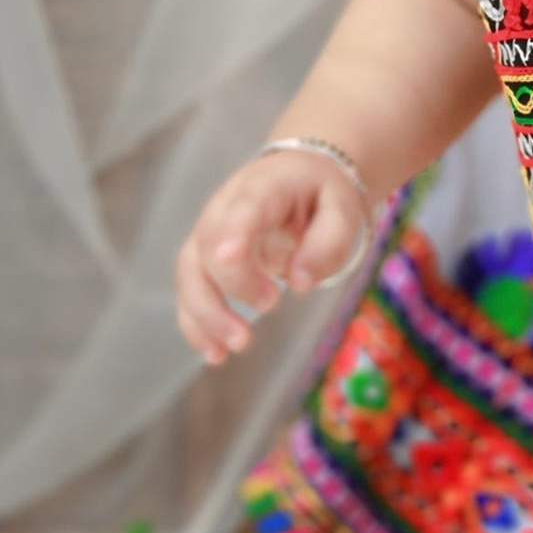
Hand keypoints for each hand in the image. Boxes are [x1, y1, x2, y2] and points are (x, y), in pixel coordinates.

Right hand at [174, 153, 369, 365]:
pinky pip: (190, 293)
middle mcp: (225, 209)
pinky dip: (197, 325)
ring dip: (205, 314)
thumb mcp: (343, 208)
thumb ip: (329, 242)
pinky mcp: (205, 261)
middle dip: (231, 283)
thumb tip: (300, 284)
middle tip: (271, 304)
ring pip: (189, 273)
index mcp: (264, 188)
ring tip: (234, 347)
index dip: (232, 232)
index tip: (230, 258)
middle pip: (209, 246)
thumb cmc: (322, 194)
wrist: (299, 178)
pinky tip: (215, 354)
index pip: (242, 208)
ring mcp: (209, 235)